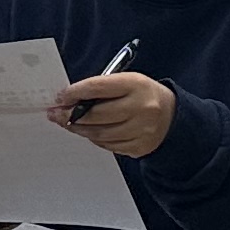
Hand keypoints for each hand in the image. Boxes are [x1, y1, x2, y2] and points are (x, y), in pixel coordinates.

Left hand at [51, 70, 174, 155]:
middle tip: (55, 114)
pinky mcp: (140, 147)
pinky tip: (88, 132)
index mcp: (136, 85)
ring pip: (100, 133)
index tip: (60, 97)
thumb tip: (67, 100)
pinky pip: (108, 145)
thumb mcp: (126, 82)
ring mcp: (143, 130)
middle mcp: (142, 108)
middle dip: (70, 115)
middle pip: (96, 114)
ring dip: (78, 129)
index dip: (74, 93)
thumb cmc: (142, 95)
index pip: (97, 87)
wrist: (173, 116)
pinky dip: (94, 139)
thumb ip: (99, 89)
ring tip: (66, 124)